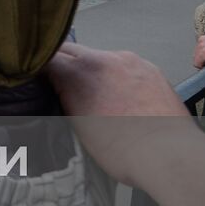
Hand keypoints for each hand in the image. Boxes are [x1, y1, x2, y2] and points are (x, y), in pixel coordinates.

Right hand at [46, 42, 194, 187]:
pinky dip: (118, 76)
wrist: (170, 155)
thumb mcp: (77, 126)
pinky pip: (126, 65)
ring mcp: (131, 60)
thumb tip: (57, 89)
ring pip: (101, 57)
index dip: (37, 67)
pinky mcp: (152, 69)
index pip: (46, 56)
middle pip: (72, 50)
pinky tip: (124, 98)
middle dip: (63, 64)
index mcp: (78, 71)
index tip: (34, 78)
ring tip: (98, 96)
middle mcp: (104, 57)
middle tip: (60, 85)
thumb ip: (63, 98)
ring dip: (93, 70)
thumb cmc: (120, 148)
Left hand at [193, 35, 204, 68]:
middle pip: (196, 56)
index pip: (197, 51)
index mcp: (204, 38)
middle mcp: (201, 41)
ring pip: (196, 60)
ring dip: (204, 63)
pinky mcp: (204, 53)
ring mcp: (202, 47)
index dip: (203, 57)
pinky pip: (197, 63)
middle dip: (203, 60)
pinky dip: (203, 66)